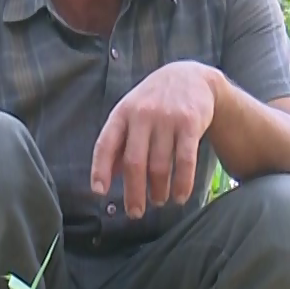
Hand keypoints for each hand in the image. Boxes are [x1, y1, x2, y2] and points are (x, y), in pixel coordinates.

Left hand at [90, 61, 218, 217]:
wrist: (190, 75)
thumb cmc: (153, 102)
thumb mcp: (130, 114)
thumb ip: (117, 143)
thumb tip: (104, 179)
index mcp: (122, 113)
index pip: (105, 144)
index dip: (100, 170)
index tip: (99, 192)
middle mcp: (142, 114)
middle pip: (134, 162)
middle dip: (134, 192)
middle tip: (135, 213)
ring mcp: (167, 118)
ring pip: (160, 165)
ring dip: (159, 190)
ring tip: (159, 201)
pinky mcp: (190, 123)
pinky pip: (185, 161)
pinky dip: (182, 184)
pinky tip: (180, 196)